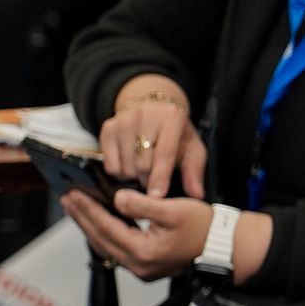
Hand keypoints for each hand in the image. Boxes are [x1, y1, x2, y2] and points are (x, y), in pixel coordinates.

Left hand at [62, 188, 210, 280]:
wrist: (225, 246)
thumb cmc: (203, 226)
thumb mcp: (174, 210)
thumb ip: (142, 205)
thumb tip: (116, 198)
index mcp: (143, 251)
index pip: (106, 227)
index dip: (88, 209)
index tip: (73, 194)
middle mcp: (138, 265)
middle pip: (100, 239)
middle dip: (82, 218)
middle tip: (67, 199)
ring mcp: (141, 269)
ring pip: (106, 246)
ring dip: (90, 226)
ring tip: (76, 209)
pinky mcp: (145, 267)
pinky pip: (116, 249)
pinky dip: (104, 234)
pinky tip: (97, 222)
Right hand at [101, 77, 204, 197]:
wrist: (152, 108)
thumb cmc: (175, 134)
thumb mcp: (192, 148)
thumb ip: (194, 171)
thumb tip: (197, 194)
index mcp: (171, 118)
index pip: (164, 153)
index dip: (160, 177)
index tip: (157, 197)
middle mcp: (144, 115)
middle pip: (142, 164)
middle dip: (148, 180)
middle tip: (153, 181)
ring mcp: (123, 121)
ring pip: (125, 166)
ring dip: (134, 177)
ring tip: (142, 172)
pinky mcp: (107, 129)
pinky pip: (110, 165)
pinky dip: (120, 173)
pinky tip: (129, 166)